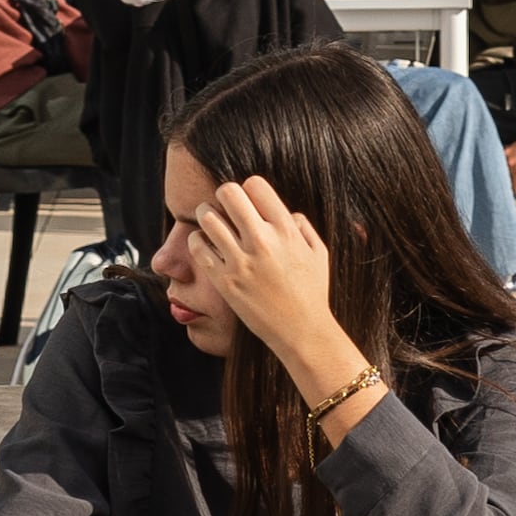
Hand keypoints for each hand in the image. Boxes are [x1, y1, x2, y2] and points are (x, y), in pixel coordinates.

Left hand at [179, 176, 344, 368]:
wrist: (302, 332)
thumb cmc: (312, 292)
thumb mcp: (318, 252)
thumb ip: (302, 226)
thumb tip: (285, 212)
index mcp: (286, 229)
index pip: (254, 184)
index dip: (249, 189)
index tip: (248, 201)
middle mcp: (262, 241)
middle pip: (228, 192)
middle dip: (224, 195)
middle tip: (224, 205)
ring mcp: (241, 261)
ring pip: (207, 217)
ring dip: (206, 214)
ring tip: (210, 222)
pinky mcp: (225, 281)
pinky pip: (197, 247)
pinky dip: (197, 240)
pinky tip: (205, 244)